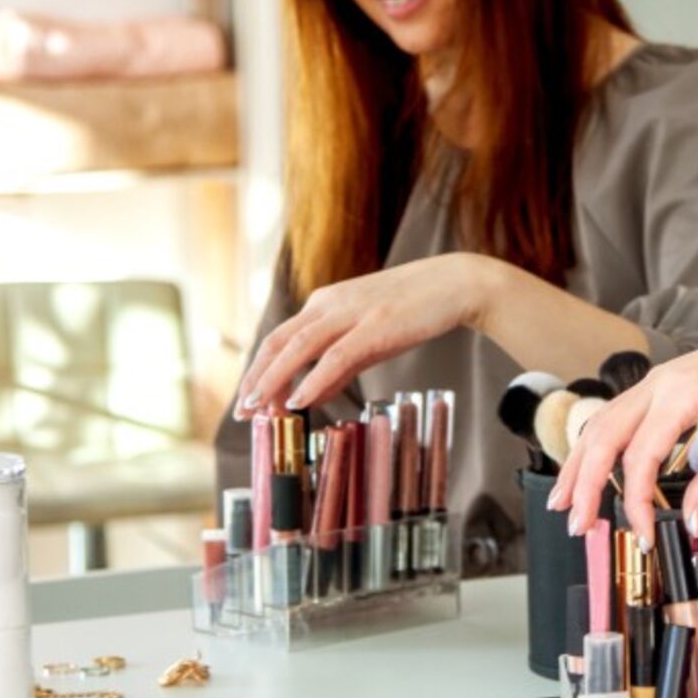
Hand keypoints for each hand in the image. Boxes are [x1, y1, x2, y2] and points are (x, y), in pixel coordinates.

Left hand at [232, 253, 503, 414]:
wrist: (455, 285)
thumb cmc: (414, 311)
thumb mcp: (369, 338)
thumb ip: (340, 366)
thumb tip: (313, 393)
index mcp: (324, 304)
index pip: (280, 339)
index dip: (260, 370)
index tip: (248, 400)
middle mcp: (329, 304)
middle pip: (279, 341)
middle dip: (256, 378)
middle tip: (242, 411)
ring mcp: (351, 312)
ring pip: (298, 347)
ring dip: (274, 379)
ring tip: (258, 408)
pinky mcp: (374, 326)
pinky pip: (335, 355)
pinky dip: (313, 379)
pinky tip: (298, 400)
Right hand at [550, 317, 697, 548]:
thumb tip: (690, 521)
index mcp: (681, 392)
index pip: (641, 455)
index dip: (637, 501)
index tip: (645, 533)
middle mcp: (657, 382)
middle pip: (602, 435)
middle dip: (585, 483)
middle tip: (577, 525)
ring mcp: (654, 382)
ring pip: (601, 423)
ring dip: (580, 464)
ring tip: (564, 502)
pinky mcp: (658, 387)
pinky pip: (615, 417)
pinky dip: (596, 446)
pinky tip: (588, 469)